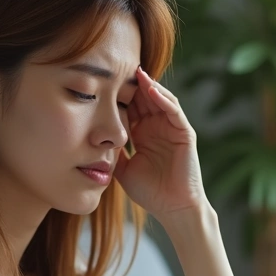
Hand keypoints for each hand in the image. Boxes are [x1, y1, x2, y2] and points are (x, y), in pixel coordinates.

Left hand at [113, 67, 208, 219]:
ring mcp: (172, 128)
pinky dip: (163, 98)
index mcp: (142, 134)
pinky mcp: (185, 133)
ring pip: (160, 99)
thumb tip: (90, 140)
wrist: (173, 209)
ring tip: (135, 71)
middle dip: (132, 83)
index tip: (101, 81)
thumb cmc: (150, 192)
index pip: (129, 107)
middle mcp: (157, 127)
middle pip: (143, 98)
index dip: (117, 94)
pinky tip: (151, 89)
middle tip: (117, 66)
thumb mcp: (122, 169)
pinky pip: (174, 110)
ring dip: (148, 85)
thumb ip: (111, 153)